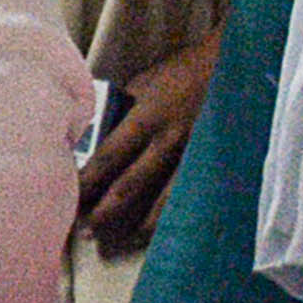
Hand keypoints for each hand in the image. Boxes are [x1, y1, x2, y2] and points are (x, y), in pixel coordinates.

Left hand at [78, 36, 215, 253]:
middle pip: (132, 184)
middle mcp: (169, 141)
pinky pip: (192, 194)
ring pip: (165, 198)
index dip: (88, 181)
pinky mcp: (214, 161)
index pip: (109, 157)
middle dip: (106, 210)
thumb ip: (122, 108)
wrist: (234, 64)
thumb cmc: (183, 70)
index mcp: (147, 117)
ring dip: (141, 222)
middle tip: (86, 231)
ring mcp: (195, 155)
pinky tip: (167, 228)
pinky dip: (178, 213)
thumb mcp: (144, 82)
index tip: (68, 196)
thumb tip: (94, 130)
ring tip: (123, 239)